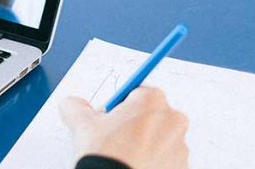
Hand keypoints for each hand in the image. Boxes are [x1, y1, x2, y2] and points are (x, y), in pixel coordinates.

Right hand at [60, 87, 189, 168]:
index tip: (112, 115)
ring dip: (145, 143)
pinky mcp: (182, 167)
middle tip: (115, 136)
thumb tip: (72, 104)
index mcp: (152, 101)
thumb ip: (75, 106)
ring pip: (160, 137)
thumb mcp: (81, 123)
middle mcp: (172, 120)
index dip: (121, 104)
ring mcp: (180, 146)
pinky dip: (154, 161)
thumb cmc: (108, 155)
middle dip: (136, 122)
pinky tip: (134, 165)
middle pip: (152, 113)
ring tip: (124, 155)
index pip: (138, 92)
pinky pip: (166, 158)